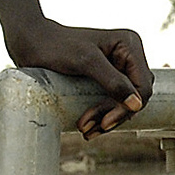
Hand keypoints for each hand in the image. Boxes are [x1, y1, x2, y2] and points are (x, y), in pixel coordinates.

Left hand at [6, 19, 153, 132]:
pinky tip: (88, 125)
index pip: (143, 85)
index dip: (128, 107)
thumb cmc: (56, 46)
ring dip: (106, 119)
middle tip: (89, 128)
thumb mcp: (86, 62)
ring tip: (85, 130)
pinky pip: (112, 102)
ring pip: (123, 103)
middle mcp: (128, 55)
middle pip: (134, 96)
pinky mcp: (106, 78)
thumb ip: (113, 81)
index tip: (106, 122)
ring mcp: (118, 67)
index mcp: (129, 44)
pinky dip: (101, 115)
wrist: (31, 44)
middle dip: (114, 114)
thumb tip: (137, 104)